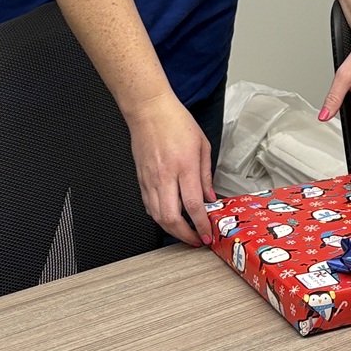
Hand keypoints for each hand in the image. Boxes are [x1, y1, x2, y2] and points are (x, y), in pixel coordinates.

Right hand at [125, 93, 215, 246]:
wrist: (149, 110)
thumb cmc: (176, 122)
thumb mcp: (202, 145)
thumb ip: (206, 174)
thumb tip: (209, 197)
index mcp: (184, 167)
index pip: (193, 205)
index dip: (201, 225)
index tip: (207, 234)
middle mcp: (165, 176)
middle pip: (171, 218)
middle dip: (185, 235)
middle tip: (196, 240)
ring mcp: (150, 180)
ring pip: (157, 216)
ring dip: (171, 230)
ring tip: (184, 232)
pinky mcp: (141, 180)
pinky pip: (149, 206)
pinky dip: (159, 216)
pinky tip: (168, 216)